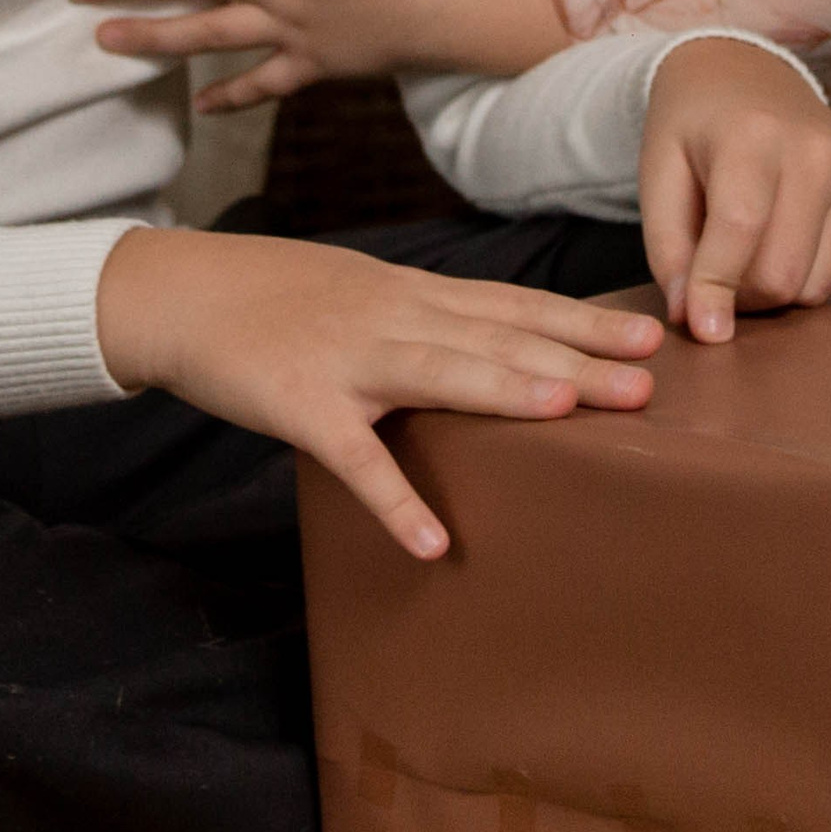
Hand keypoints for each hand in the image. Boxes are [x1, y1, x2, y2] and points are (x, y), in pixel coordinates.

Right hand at [96, 226, 662, 557]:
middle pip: (494, 337)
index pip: (513, 306)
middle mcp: (392, 317)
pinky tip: (431, 541)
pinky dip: (392, 499)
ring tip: (567, 412)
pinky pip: (353, 458)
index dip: (583, 323)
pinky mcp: (299, 405)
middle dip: (573, 359)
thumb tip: (496, 343)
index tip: (651, 337)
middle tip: (645, 384)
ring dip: (502, 391)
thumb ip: (425, 316)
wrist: (179, 293)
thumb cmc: (274, 296)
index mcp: (412, 294)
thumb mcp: (361, 289)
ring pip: (437, 374)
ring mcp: (346, 360)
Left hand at [638, 37, 830, 344]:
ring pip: (820, 287)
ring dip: (780, 296)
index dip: (716, 292)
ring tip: (751, 263)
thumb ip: (669, 250)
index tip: (703, 332)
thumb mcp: (658, 174)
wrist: (745, 74)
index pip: (740, 232)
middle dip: (745, 299)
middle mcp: (816, 153)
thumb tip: (695, 320)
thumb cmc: (693, 130)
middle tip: (719, 283)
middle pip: (784, 274)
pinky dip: (817, 286)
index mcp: (752, 136)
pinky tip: (789, 254)